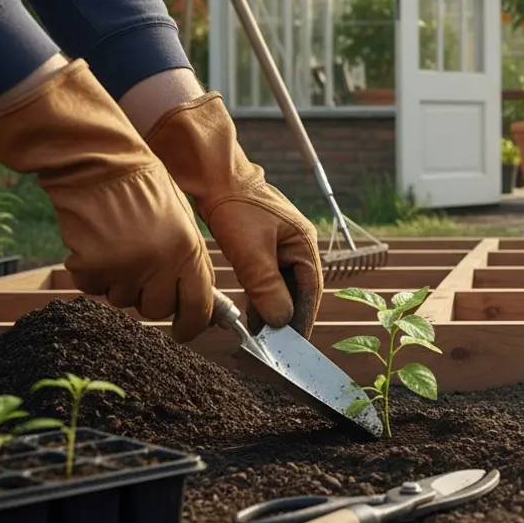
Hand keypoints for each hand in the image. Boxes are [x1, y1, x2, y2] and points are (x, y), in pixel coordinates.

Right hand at [0, 60, 215, 340]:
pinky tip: (98, 244)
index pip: (198, 308)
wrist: (100, 162)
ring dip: (120, 283)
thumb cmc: (144, 188)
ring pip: (122, 301)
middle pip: (156, 310)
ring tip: (120, 246)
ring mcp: (123, 267)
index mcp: (188, 251)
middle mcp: (159, 264)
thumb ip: (191, 262)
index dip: (191, 325)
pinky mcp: (90, 266)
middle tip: (143, 272)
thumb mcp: (182, 223)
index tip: (183, 330)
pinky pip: (93, 288)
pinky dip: (93, 273)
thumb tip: (201, 303)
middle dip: (150, 298)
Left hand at [144, 93, 321, 337]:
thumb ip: (267, 288)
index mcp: (305, 244)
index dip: (303, 320)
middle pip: (297, 291)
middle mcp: (297, 246)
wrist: (212, 175)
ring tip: (259, 337)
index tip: (293, 347)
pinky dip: (259, 297)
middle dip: (286, 319)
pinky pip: (266, 279)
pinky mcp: (261, 247)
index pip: (311, 291)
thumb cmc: (236, 206)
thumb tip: (280, 321)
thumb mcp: (252, 252)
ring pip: (280, 287)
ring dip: (270, 310)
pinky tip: (249, 316)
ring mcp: (279, 246)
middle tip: (273, 347)